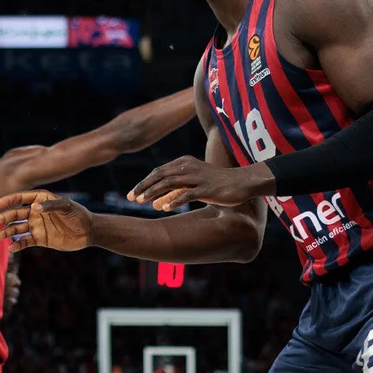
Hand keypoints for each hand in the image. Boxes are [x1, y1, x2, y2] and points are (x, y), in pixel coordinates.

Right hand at [0, 190, 93, 252]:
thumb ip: (51, 206)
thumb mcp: (67, 207)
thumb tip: (35, 208)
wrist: (88, 232)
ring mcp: (36, 226)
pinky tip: (12, 247)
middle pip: (15, 214)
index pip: (21, 198)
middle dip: (2, 218)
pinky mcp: (39, 239)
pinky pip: (25, 241)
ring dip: (6, 232)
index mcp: (41, 200)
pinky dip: (18, 244)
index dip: (8, 200)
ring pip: (17, 228)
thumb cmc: (79, 215)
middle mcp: (36, 212)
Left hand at [128, 156, 271, 211]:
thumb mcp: (193, 186)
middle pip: (159, 176)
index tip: (131, 194)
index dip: (144, 183)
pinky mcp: (206, 189)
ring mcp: (197, 178)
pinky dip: (174, 201)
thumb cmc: (216, 184)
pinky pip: (187, 194)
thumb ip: (175, 192)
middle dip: (143, 187)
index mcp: (184, 163)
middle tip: (130, 198)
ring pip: (169, 183)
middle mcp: (188, 168)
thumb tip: (157, 204)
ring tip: (141, 202)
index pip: (158, 172)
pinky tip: (164, 209)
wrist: (242, 182)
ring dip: (153, 193)